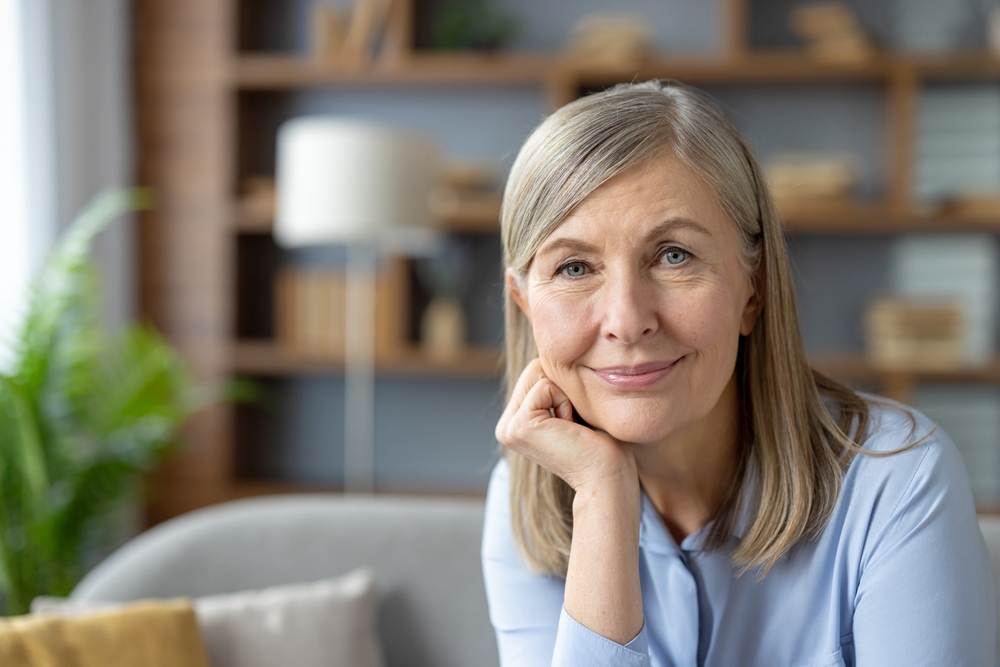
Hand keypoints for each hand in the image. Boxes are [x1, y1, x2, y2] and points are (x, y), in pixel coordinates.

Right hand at [495, 359, 637, 493]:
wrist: (608, 476)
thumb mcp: (573, 406)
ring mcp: (508, 428)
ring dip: (565, 396)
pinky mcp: (519, 426)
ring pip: (539, 373)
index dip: (565, 387)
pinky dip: (565, 403)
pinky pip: (546, 386)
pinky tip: (570, 430)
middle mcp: (505, 426)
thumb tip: (556, 349)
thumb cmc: (602, 443)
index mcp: (515, 422)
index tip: (574, 423)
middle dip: (563, 388)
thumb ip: (557, 384)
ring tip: (572, 428)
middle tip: (574, 425)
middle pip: (535, 368)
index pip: (536, 372)